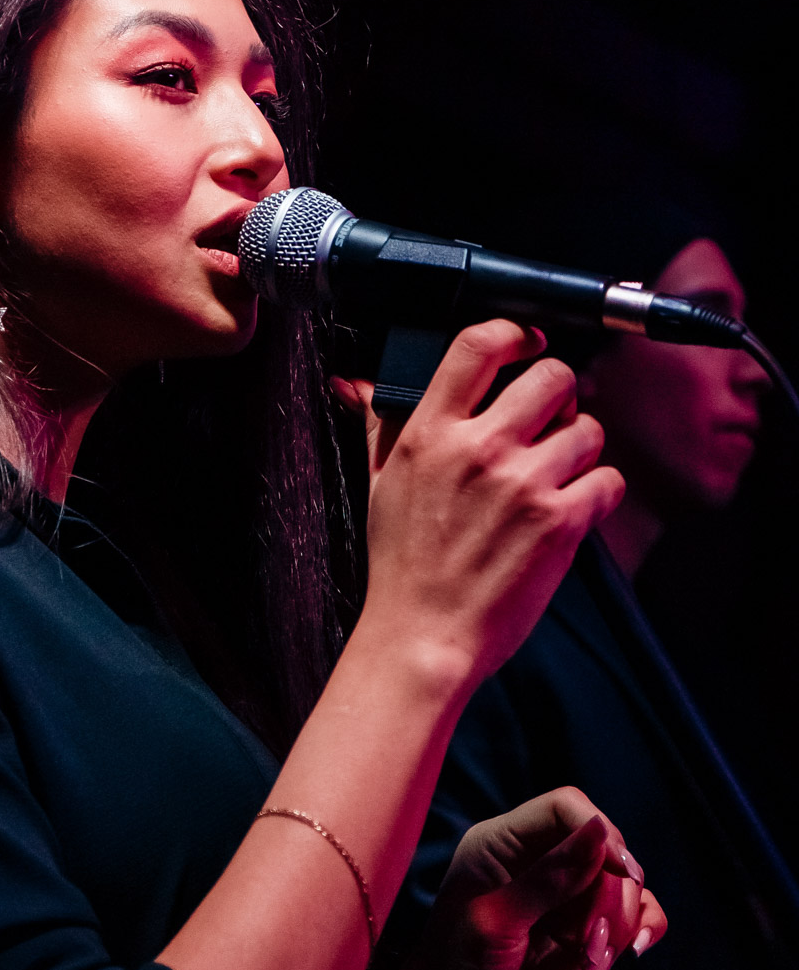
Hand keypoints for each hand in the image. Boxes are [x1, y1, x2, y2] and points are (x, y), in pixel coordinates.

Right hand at [333, 322, 625, 691]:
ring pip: (589, 427)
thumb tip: (361, 384)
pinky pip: (608, 480)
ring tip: (559, 472)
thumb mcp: (380, 482)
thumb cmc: (402, 565)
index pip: (477, 345)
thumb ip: (381, 423)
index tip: (526, 344)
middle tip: (551, 419)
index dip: (514, 333)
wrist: (423, 636)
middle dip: (559, 394)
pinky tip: (575, 506)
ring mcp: (522, 485)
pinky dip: (601, 492)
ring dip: (582, 447)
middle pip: (551, 375)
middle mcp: (478, 450)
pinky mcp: (559, 523)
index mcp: (430, 433)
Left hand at [345, 788, 666, 969]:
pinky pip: (634, 912)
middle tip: (590, 941)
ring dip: (623, 918)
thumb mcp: (498, 923)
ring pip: (624, 881)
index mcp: (501, 844)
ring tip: (593, 958)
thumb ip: (550, 879)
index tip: (622, 872)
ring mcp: (562, 897)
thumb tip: (601, 832)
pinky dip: (641, 928)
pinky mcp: (584, 931)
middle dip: (612, 892)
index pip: (565, 807)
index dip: (601, 831)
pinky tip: (629, 952)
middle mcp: (534, 862)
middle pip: (605, 846)